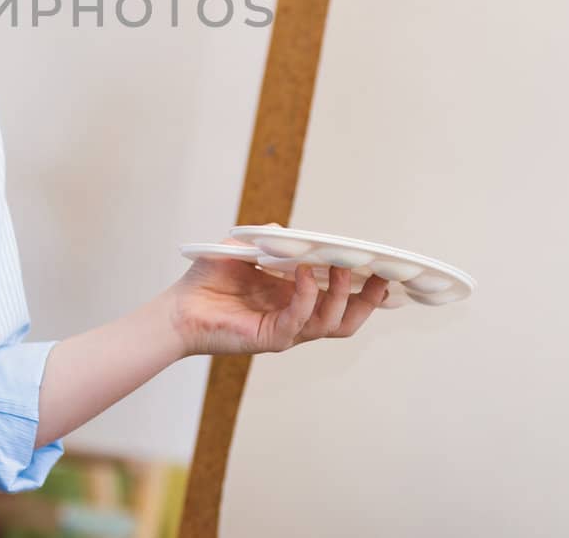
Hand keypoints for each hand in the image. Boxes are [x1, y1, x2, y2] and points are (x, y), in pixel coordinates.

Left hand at [168, 226, 387, 356]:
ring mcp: (285, 330)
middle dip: (369, 300)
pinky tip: (305, 275)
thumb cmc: (208, 279)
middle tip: (382, 276)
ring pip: (329, 323)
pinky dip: (306, 296)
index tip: (389, 272)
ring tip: (340, 267)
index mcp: (296, 299)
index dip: (367, 291)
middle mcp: (296, 317)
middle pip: (346, 319)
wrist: (178, 308)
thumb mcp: (244, 250)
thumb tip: (291, 231)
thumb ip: (270, 239)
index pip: (341, 299)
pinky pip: (297, 320)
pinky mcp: (269, 337)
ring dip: (340, 294)